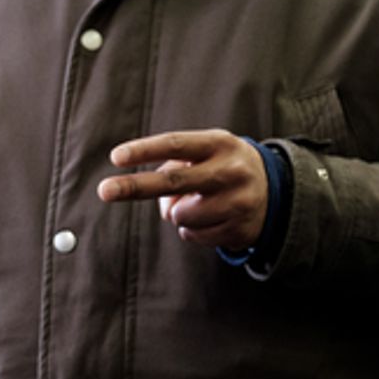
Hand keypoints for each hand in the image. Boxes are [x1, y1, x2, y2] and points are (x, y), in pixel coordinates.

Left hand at [96, 129, 266, 250]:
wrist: (274, 189)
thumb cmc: (222, 165)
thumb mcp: (205, 152)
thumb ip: (176, 168)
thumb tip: (163, 206)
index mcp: (219, 143)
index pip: (175, 145)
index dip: (144, 151)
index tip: (116, 157)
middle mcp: (231, 171)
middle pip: (173, 182)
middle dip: (134, 187)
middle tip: (104, 190)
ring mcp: (239, 202)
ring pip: (180, 215)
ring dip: (176, 213)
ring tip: (197, 202)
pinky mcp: (240, 229)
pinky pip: (193, 235)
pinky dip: (191, 230)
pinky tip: (209, 218)